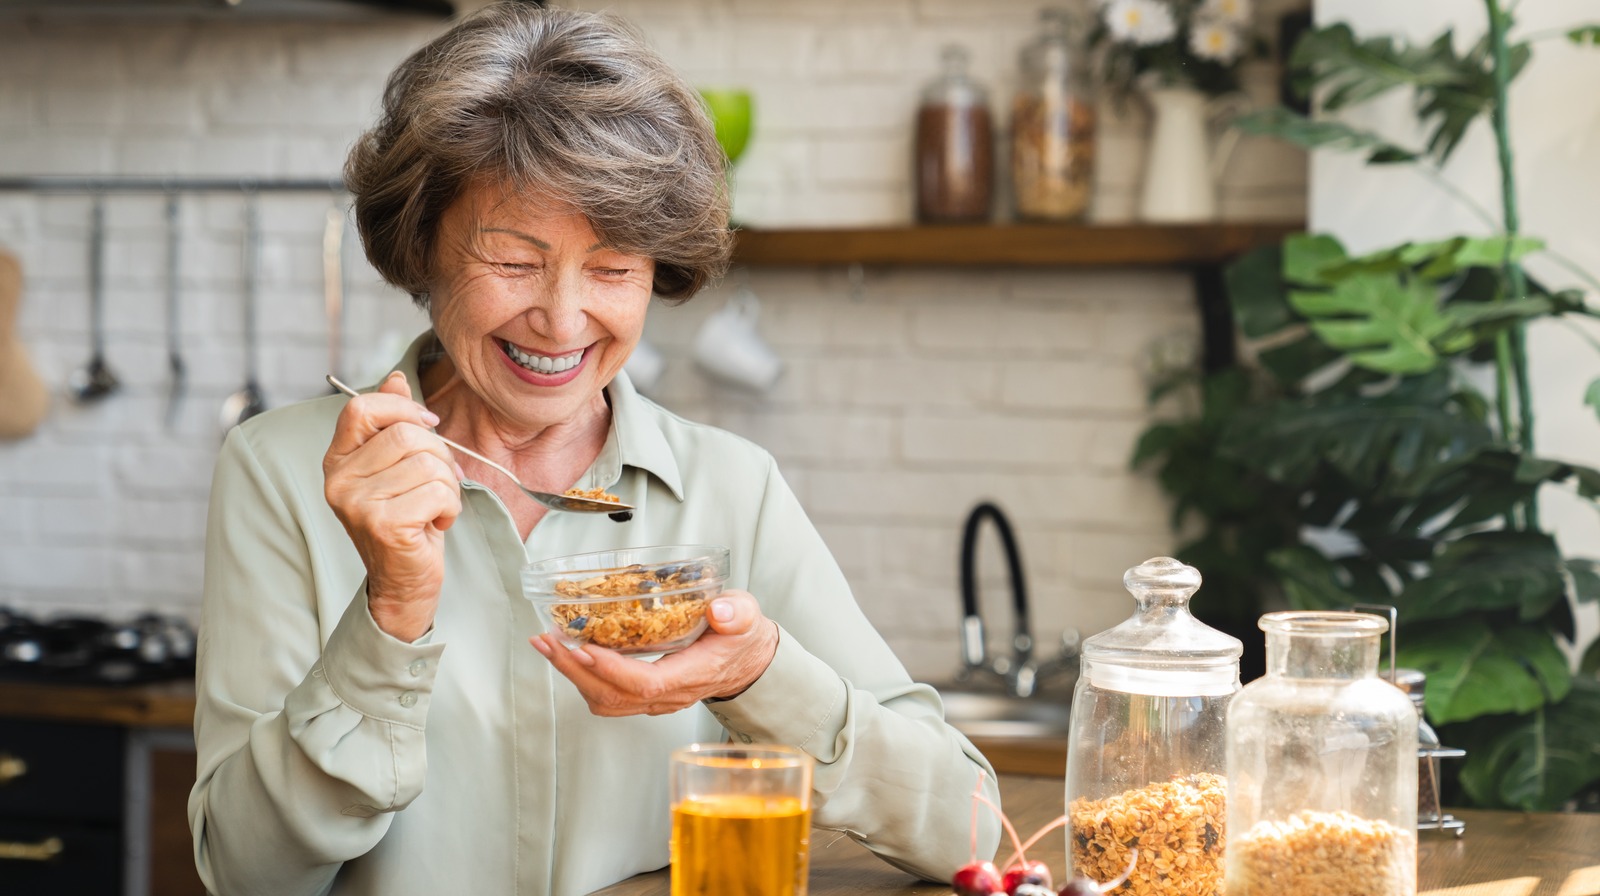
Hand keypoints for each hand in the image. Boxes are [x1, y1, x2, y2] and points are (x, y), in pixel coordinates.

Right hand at [324, 371, 462, 640]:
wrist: (405, 581)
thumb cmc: (407, 520)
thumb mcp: (399, 468)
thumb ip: (394, 423)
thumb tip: (396, 378)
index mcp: (338, 459)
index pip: (362, 407)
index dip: (404, 409)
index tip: (430, 426)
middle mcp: (338, 479)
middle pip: (407, 434)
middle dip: (441, 456)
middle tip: (440, 484)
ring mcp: (357, 502)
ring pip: (429, 463)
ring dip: (448, 486)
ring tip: (435, 507)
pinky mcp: (382, 524)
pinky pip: (438, 492)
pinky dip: (450, 507)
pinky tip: (435, 524)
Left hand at [530, 590, 778, 715]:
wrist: (746, 661)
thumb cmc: (741, 637)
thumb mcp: (747, 617)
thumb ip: (737, 612)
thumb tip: (719, 609)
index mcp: (694, 673)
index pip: (646, 683)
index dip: (612, 670)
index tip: (584, 649)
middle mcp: (670, 694)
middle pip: (614, 696)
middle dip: (575, 670)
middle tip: (547, 641)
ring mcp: (656, 699)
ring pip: (606, 701)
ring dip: (572, 675)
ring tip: (547, 645)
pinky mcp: (644, 696)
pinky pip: (607, 696)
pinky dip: (581, 677)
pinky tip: (567, 653)